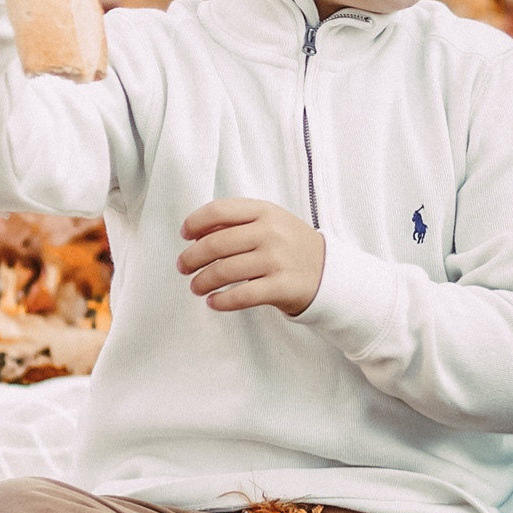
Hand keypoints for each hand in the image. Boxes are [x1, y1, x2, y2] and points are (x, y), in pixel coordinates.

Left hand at [177, 198, 326, 316]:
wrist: (329, 272)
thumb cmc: (290, 246)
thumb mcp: (271, 221)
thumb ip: (238, 221)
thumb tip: (196, 232)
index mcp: (265, 211)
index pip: (220, 210)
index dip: (195, 222)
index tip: (185, 235)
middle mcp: (271, 233)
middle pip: (216, 244)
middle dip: (192, 257)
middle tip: (183, 267)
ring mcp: (277, 260)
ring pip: (224, 271)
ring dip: (202, 281)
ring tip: (197, 286)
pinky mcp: (282, 287)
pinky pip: (242, 296)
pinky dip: (222, 301)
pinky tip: (214, 302)